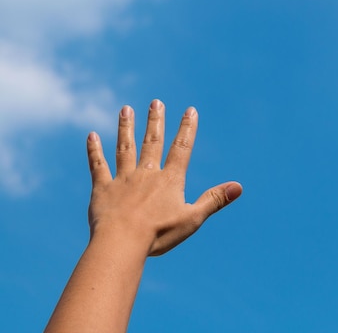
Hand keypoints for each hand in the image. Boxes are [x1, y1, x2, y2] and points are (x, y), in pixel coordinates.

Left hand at [87, 99, 241, 255]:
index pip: (181, 149)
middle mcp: (147, 174)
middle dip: (155, 121)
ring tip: (125, 109)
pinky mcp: (102, 189)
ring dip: (126, 128)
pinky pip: (98, 166)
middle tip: (156, 102)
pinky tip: (92, 135)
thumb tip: (239, 186)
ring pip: (125, 148)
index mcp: (170, 180)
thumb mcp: (193, 218)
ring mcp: (124, 179)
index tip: (190, 110)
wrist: (122, 241)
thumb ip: (214, 200)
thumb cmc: (159, 233)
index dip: (187, 129)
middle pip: (152, 142)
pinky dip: (95, 150)